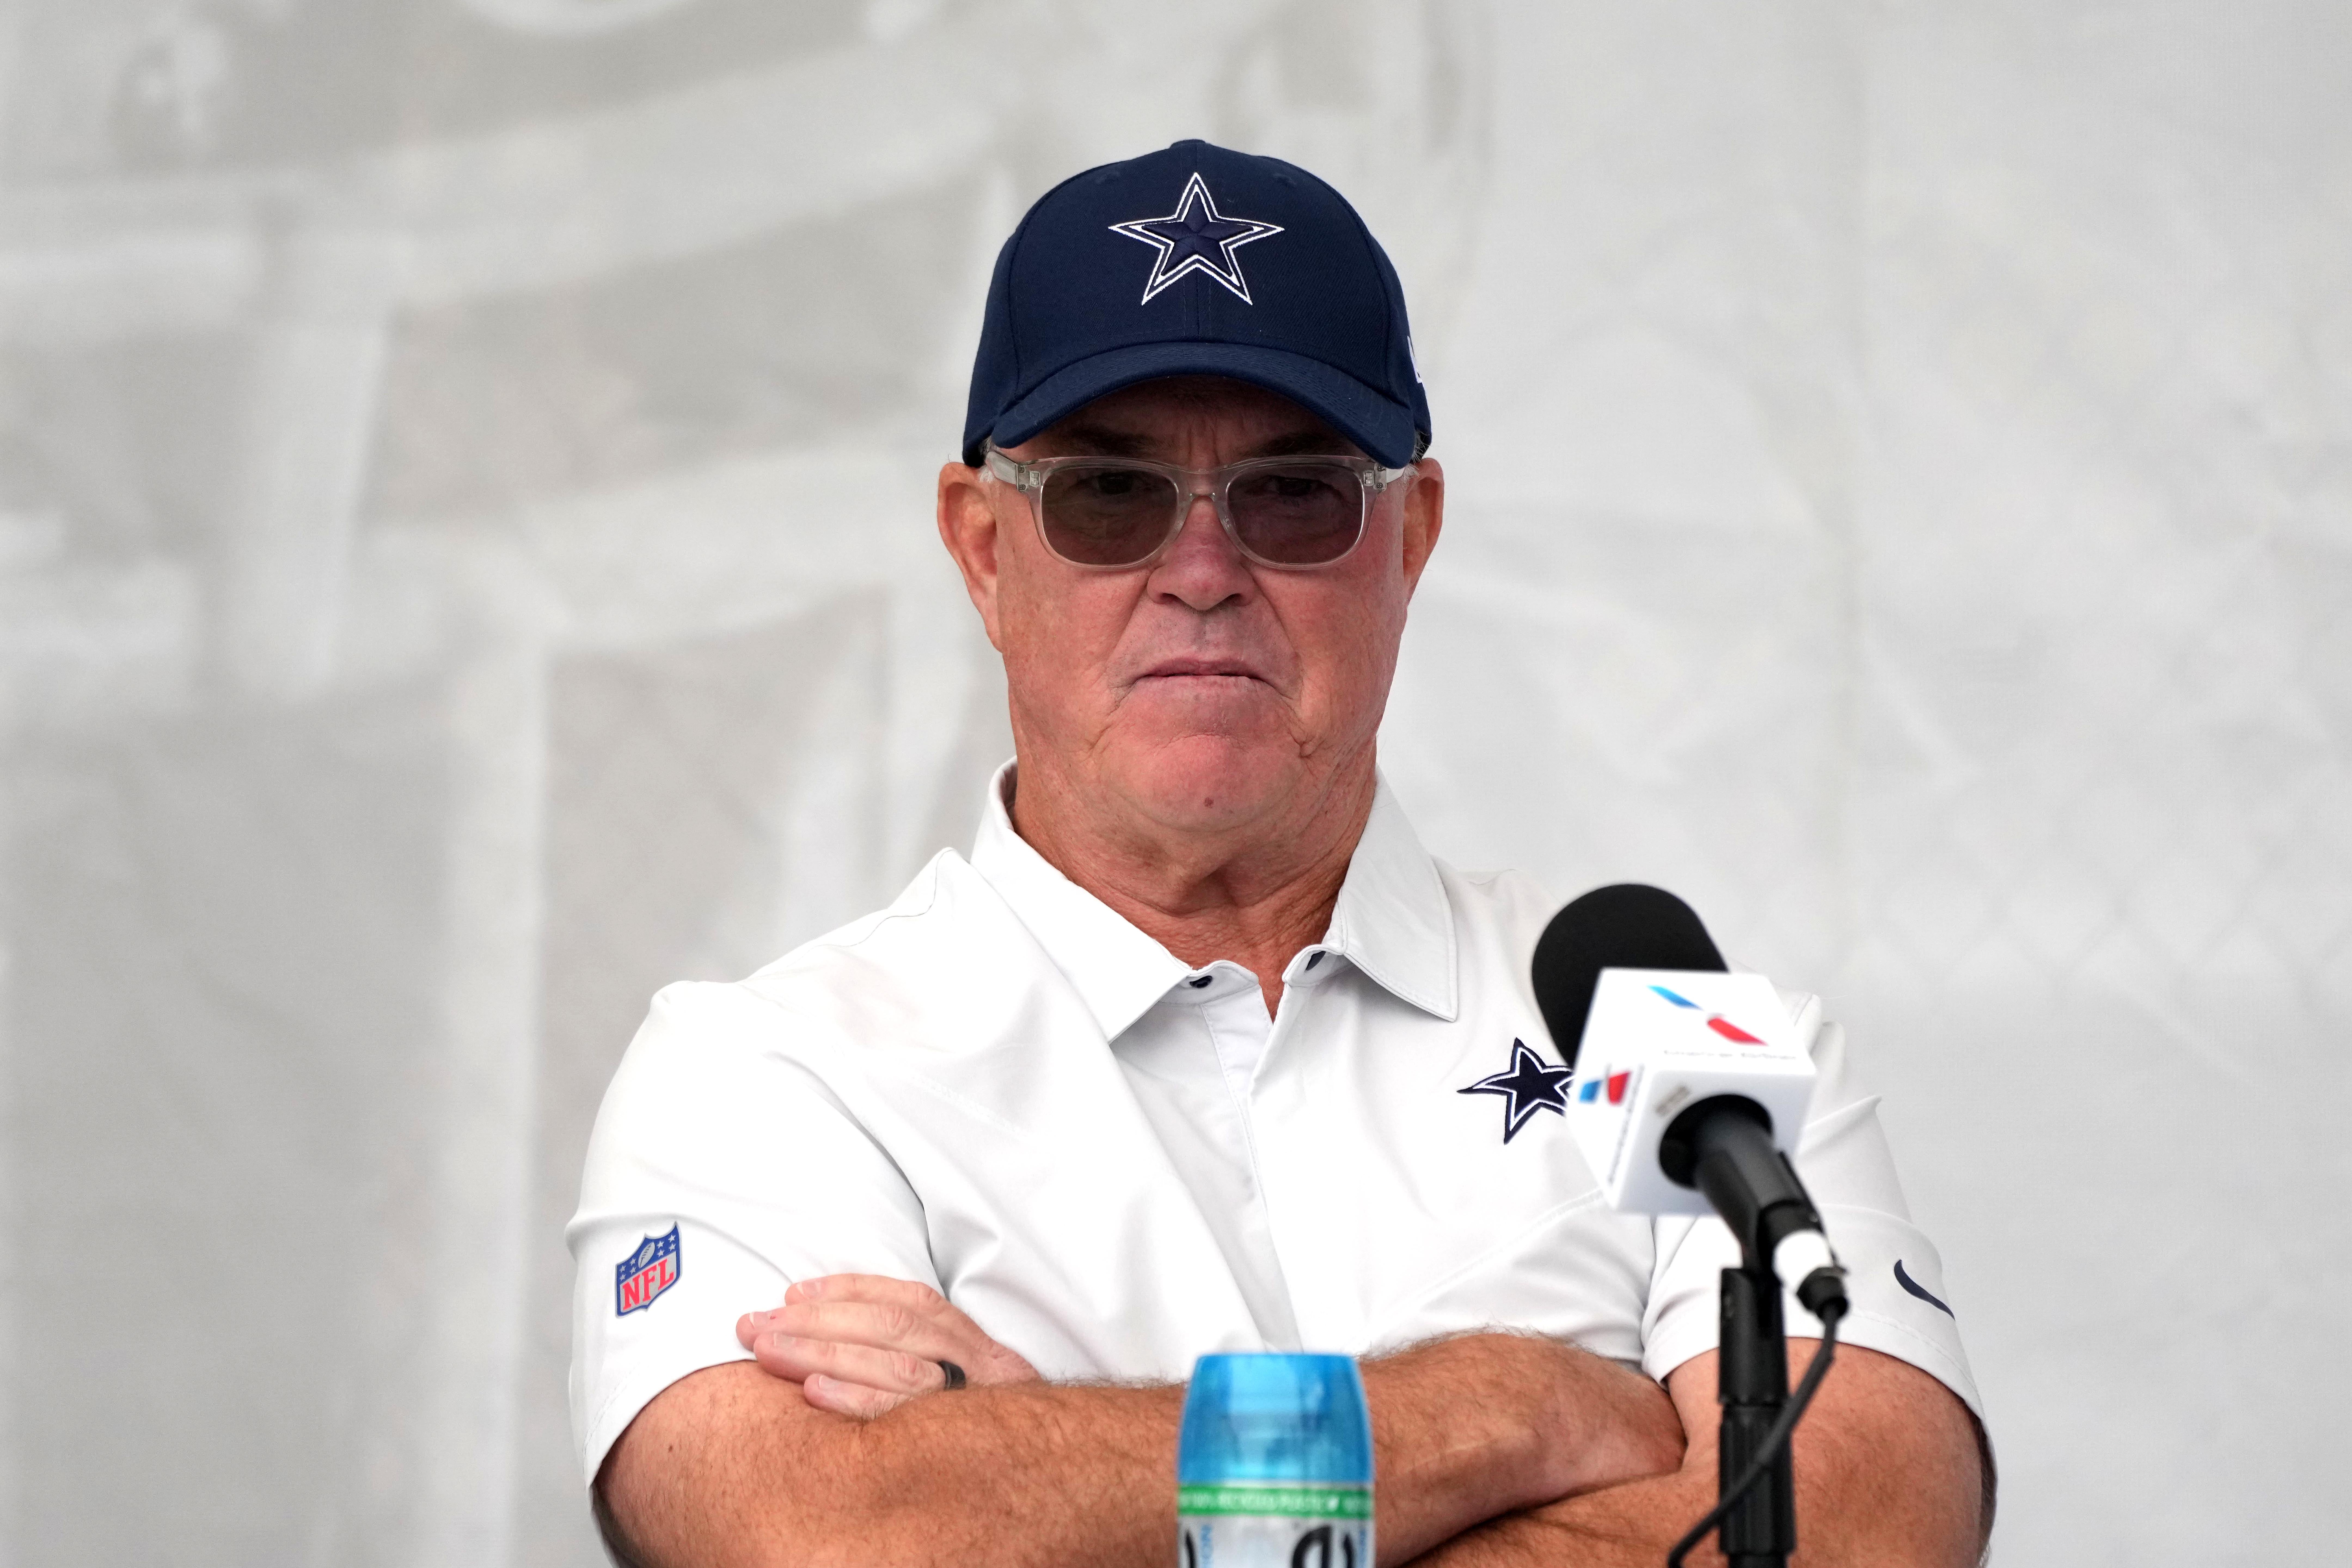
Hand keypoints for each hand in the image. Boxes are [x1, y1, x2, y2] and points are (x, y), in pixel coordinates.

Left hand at [736, 1273, 1041, 1418]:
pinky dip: (855, 1399)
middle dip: (817, 1322)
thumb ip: (915, 1357)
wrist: (1051, 1480)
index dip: (851, 1291)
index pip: (912, 1303)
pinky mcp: (959, 1445)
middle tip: (754, 1326)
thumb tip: (830, 1330)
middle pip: (892, 1330)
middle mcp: (983, 1369)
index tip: (793, 1294)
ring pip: (895, 1366)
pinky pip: (902, 1416)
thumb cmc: (984, 1434)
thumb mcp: (966, 1383)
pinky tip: (813, 1393)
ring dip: (822, 1353)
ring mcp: (974, 1407)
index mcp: (979, 1346)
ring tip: (769, 1352)